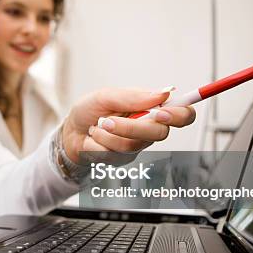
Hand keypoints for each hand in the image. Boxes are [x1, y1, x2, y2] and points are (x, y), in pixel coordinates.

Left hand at [62, 88, 195, 161]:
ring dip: (108, 133)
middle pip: (160, 133)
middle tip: (109, 120)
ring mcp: (137, 145)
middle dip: (132, 126)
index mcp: (151, 108)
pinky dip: (99, 142)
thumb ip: (133, 96)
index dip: (180, 115)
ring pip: (133, 145)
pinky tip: (94, 137)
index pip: (182, 114)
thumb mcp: (106, 95)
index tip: (163, 113)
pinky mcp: (124, 159)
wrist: (70, 132)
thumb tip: (163, 92)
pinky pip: (115, 154)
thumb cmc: (89, 111)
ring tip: (97, 125)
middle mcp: (149, 127)